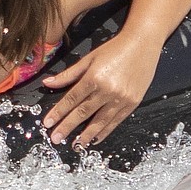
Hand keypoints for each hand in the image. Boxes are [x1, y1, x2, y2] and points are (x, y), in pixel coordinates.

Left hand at [40, 35, 160, 148]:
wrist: (142, 44)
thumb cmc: (115, 49)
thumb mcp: (89, 58)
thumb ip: (69, 74)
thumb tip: (48, 83)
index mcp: (94, 78)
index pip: (71, 99)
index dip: (58, 112)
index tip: (47, 123)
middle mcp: (107, 90)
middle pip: (82, 113)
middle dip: (67, 127)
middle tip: (56, 139)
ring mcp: (121, 99)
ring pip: (100, 122)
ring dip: (86, 135)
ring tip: (76, 145)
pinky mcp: (132, 103)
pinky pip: (115, 121)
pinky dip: (105, 131)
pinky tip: (96, 138)